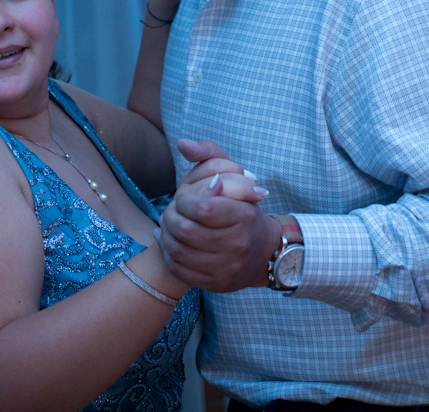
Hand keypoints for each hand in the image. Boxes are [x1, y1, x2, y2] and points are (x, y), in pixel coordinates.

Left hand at [158, 140, 279, 291]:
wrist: (262, 252)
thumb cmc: (241, 208)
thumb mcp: (233, 175)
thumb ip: (209, 155)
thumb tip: (183, 144)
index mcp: (244, 215)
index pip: (202, 207)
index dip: (185, 200)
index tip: (184, 197)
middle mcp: (238, 244)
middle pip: (185, 230)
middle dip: (170, 217)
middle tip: (172, 212)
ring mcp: (227, 267)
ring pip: (179, 251)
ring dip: (166, 235)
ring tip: (168, 225)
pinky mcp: (216, 284)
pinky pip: (181, 270)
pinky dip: (168, 255)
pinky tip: (169, 242)